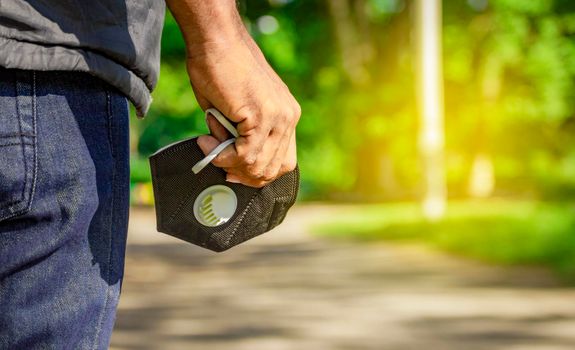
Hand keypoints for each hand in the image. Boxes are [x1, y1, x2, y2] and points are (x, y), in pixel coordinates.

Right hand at [188, 32, 299, 187]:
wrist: (216, 41)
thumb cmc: (221, 70)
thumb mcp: (240, 111)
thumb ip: (244, 137)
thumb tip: (232, 163)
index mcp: (287, 115)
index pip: (283, 162)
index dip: (259, 174)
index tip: (235, 173)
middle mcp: (288, 116)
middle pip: (272, 169)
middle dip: (242, 174)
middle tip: (219, 163)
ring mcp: (278, 116)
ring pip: (258, 164)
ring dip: (228, 163)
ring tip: (210, 144)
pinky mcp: (262, 115)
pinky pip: (244, 153)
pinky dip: (222, 155)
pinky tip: (207, 141)